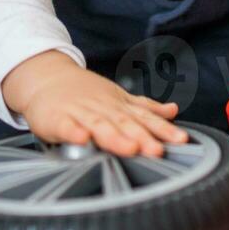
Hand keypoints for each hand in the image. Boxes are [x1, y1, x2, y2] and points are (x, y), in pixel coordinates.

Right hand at [0, 51, 187, 156]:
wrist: (47, 79)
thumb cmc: (85, 93)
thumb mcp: (118, 97)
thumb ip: (145, 108)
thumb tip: (173, 111)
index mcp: (119, 106)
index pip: (145, 118)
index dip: (163, 129)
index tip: (181, 140)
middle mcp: (103, 109)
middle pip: (125, 124)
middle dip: (143, 137)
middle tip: (158, 151)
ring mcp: (80, 113)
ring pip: (99, 126)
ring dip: (115, 138)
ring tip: (130, 149)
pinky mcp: (58, 119)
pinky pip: (66, 127)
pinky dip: (74, 133)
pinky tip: (83, 141)